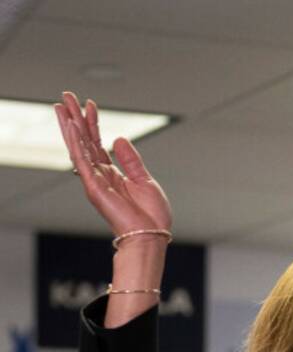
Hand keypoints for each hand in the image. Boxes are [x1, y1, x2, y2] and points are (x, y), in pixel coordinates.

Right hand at [55, 91, 171, 237]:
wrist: (152, 235)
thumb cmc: (151, 215)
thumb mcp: (144, 180)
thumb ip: (131, 160)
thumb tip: (118, 138)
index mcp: (112, 173)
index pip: (97, 143)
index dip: (93, 123)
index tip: (90, 104)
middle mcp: (100, 175)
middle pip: (84, 140)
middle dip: (75, 117)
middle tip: (66, 96)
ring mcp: (95, 180)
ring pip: (78, 147)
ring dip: (70, 125)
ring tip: (62, 105)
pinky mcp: (94, 187)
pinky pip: (82, 161)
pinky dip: (76, 143)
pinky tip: (72, 126)